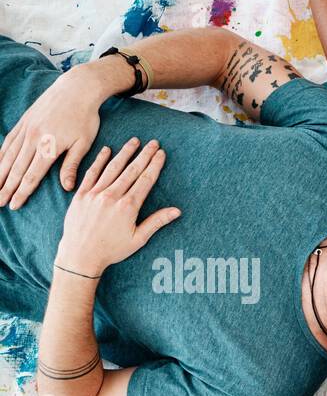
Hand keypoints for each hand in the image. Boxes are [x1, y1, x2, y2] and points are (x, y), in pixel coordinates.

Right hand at [0, 62, 117, 209]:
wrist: (76, 89)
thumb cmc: (85, 118)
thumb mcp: (83, 143)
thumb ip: (71, 165)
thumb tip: (67, 187)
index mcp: (48, 148)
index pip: (31, 176)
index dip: (21, 192)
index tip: (13, 205)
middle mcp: (32, 139)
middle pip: (16, 169)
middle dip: (6, 187)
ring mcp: (26, 129)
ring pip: (8, 155)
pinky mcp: (24, 121)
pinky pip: (8, 141)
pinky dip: (0, 154)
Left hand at [55, 139, 179, 277]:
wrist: (80, 254)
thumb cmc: (112, 250)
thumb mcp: (138, 239)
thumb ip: (157, 222)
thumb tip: (176, 211)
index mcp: (128, 207)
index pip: (145, 180)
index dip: (155, 165)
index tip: (161, 154)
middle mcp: (112, 196)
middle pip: (132, 170)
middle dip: (144, 155)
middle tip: (154, 143)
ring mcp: (95, 193)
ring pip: (113, 168)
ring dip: (125, 153)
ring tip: (134, 141)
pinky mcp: (82, 194)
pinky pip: (92, 173)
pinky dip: (100, 160)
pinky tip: (107, 150)